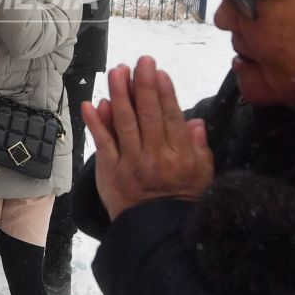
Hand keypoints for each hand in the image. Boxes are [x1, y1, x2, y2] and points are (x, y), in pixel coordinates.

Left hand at [81, 56, 214, 218]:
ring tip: (117, 72)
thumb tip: (195, 121)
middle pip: (148, 114)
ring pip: (124, 122)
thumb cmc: (181, 200)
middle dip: (143, 85)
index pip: (171, 118)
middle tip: (140, 61)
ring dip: (120, 94)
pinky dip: (96, 122)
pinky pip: (102, 142)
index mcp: (180, 157)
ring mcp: (130, 164)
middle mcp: (155, 157)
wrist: (156, 232)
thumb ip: (199, 147)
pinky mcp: (110, 171)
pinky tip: (91, 103)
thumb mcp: (202, 176)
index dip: (165, 93)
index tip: (159, 73)